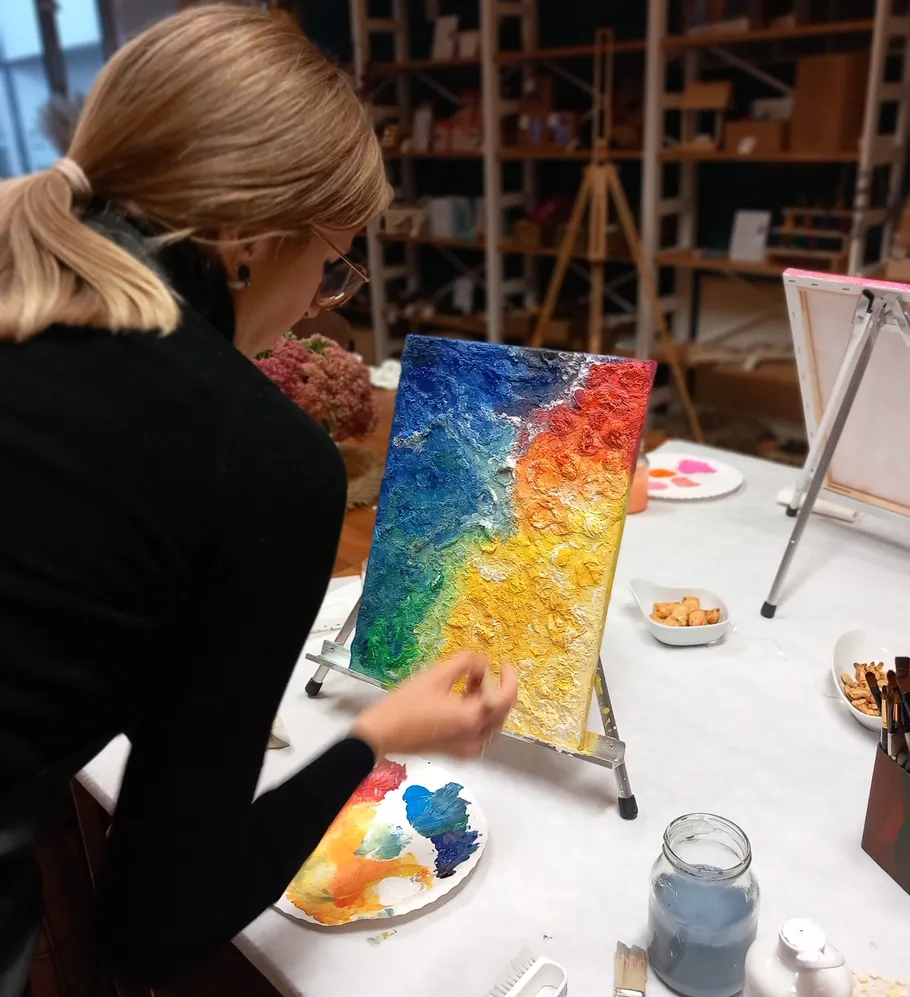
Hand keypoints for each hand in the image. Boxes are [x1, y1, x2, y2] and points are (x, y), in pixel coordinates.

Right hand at [351, 652, 517, 759]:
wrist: (381, 734)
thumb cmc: (405, 704)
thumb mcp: (435, 676)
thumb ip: (464, 664)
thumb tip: (482, 658)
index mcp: (471, 718)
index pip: (506, 698)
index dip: (510, 677)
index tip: (503, 662)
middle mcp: (474, 737)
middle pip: (501, 711)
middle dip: (496, 688)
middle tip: (482, 669)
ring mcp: (466, 748)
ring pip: (490, 722)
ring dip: (486, 701)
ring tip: (468, 681)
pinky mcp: (457, 751)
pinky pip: (478, 732)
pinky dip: (476, 714)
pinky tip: (460, 698)